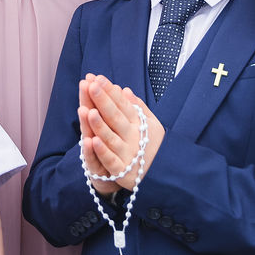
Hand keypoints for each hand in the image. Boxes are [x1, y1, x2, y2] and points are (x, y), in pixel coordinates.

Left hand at [79, 74, 164, 191]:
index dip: (110, 92)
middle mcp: (132, 136)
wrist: (165, 175)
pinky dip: (103, 151)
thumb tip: (124, 89)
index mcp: (137, 123)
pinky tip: (93, 141)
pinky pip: (111, 160)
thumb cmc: (153, 146)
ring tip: (89, 111)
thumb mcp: (150, 124)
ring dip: (100, 125)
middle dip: (104, 101)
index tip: (99, 78)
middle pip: (115, 117)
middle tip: (92, 85)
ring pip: (111, 137)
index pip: (122, 104)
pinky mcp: (122, 171)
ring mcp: (127, 153)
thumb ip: (138, 107)